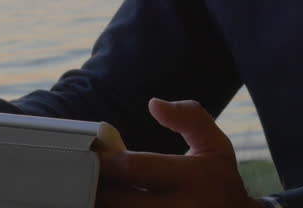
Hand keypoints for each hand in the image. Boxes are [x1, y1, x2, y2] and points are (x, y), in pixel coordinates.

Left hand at [97, 98, 262, 207]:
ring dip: (103, 205)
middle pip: (121, 201)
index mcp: (192, 178)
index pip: (135, 169)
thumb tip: (154, 104)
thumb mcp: (214, 144)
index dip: (105, 162)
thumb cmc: (220, 181)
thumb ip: (189, 117)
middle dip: (98, 188)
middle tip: (82, 177)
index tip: (91, 155)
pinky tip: (110, 204)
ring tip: (92, 194)